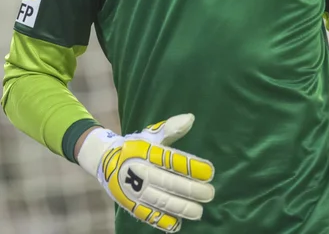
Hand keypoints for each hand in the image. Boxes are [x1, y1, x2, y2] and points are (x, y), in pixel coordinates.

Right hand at [77, 114, 214, 231]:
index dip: (192, 166)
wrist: (105, 161)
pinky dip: (162, 221)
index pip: (172, 160)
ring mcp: (134, 190)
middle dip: (191, 189)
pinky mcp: (130, 204)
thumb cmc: (135, 146)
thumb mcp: (150, 135)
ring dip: (181, 207)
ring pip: (161, 201)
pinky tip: (177, 224)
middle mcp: (140, 171)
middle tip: (210, 193)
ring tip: (199, 211)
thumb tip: (191, 118)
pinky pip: (148, 215)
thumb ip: (171, 128)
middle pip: (169, 182)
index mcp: (147, 152)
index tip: (209, 171)